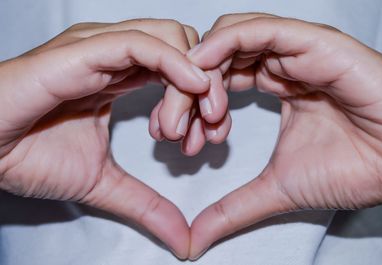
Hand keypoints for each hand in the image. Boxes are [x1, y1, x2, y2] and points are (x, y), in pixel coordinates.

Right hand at [0, 19, 210, 258]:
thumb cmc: (31, 156)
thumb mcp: (105, 184)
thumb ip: (147, 204)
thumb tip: (182, 237)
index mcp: (121, 77)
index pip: (182, 71)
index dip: (206, 99)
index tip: (213, 135)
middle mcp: (116, 56)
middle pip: (186, 50)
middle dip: (210, 85)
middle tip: (216, 126)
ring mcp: (101, 48)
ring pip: (172, 40)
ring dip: (198, 77)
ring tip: (203, 118)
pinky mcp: (85, 50)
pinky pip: (142, 43)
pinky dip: (176, 62)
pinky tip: (195, 88)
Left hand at [187, 13, 381, 258]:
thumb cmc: (354, 168)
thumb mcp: (275, 189)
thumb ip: (232, 208)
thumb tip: (194, 236)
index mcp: (277, 84)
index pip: (217, 82)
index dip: (188, 106)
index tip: (173, 138)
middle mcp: (282, 61)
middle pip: (215, 61)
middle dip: (182, 92)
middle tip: (169, 128)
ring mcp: (296, 48)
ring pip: (228, 41)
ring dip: (198, 74)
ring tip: (188, 113)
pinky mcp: (312, 41)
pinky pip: (257, 29)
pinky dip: (223, 45)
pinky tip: (199, 70)